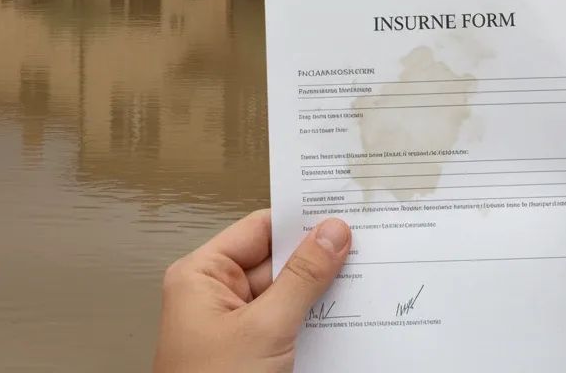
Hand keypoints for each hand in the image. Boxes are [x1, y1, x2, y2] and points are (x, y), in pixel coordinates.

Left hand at [153, 210, 350, 372]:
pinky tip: (347, 318)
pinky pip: (290, 325)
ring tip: (363, 280)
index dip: (300, 219)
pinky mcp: (253, 355)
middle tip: (363, 245)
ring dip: (322, 293)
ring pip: (289, 295)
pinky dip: (316, 322)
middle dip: (318, 258)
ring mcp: (235, 328)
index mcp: (202, 275)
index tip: (341, 210)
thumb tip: (331, 232)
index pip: (259, 229)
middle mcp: (215, 296)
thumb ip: (302, 277)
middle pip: (277, 261)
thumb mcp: (265, 329)